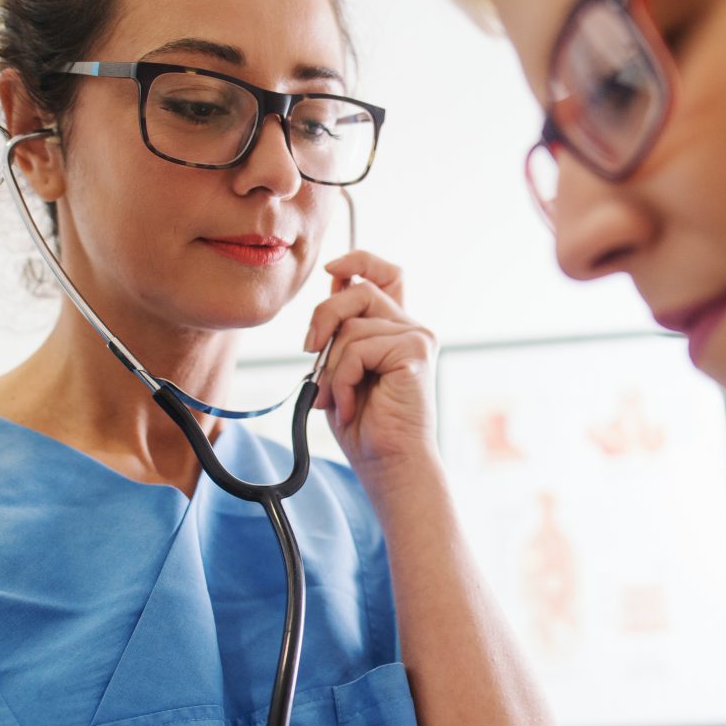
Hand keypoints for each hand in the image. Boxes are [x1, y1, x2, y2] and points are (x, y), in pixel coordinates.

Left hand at [302, 251, 436, 477]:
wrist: (390, 465)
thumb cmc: (366, 426)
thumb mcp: (341, 369)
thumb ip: (342, 330)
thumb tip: (332, 284)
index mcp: (395, 330)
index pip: (385, 275)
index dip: (359, 261)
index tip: (332, 270)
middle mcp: (411, 329)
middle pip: (360, 288)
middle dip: (324, 315)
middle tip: (309, 350)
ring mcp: (416, 338)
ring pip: (352, 323)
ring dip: (332, 366)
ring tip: (338, 399)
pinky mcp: (415, 350)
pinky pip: (358, 347)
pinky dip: (343, 379)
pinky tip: (351, 405)